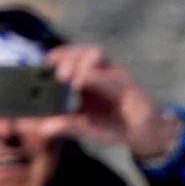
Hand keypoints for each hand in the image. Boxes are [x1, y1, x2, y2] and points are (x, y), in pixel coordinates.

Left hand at [42, 45, 180, 158]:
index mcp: (86, 80)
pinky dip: (95, 75)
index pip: (71, 59)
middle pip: (81, 51)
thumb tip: (42, 128)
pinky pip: (111, 74)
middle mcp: (98, 72)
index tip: (44, 61)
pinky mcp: (127, 83)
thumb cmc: (112, 126)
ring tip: (67, 76)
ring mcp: (113, 74)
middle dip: (67, 56)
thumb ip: (66, 125)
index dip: (58, 56)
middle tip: (56, 74)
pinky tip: (81, 81)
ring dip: (80, 62)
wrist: (143, 134)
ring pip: (96, 54)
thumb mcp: (86, 128)